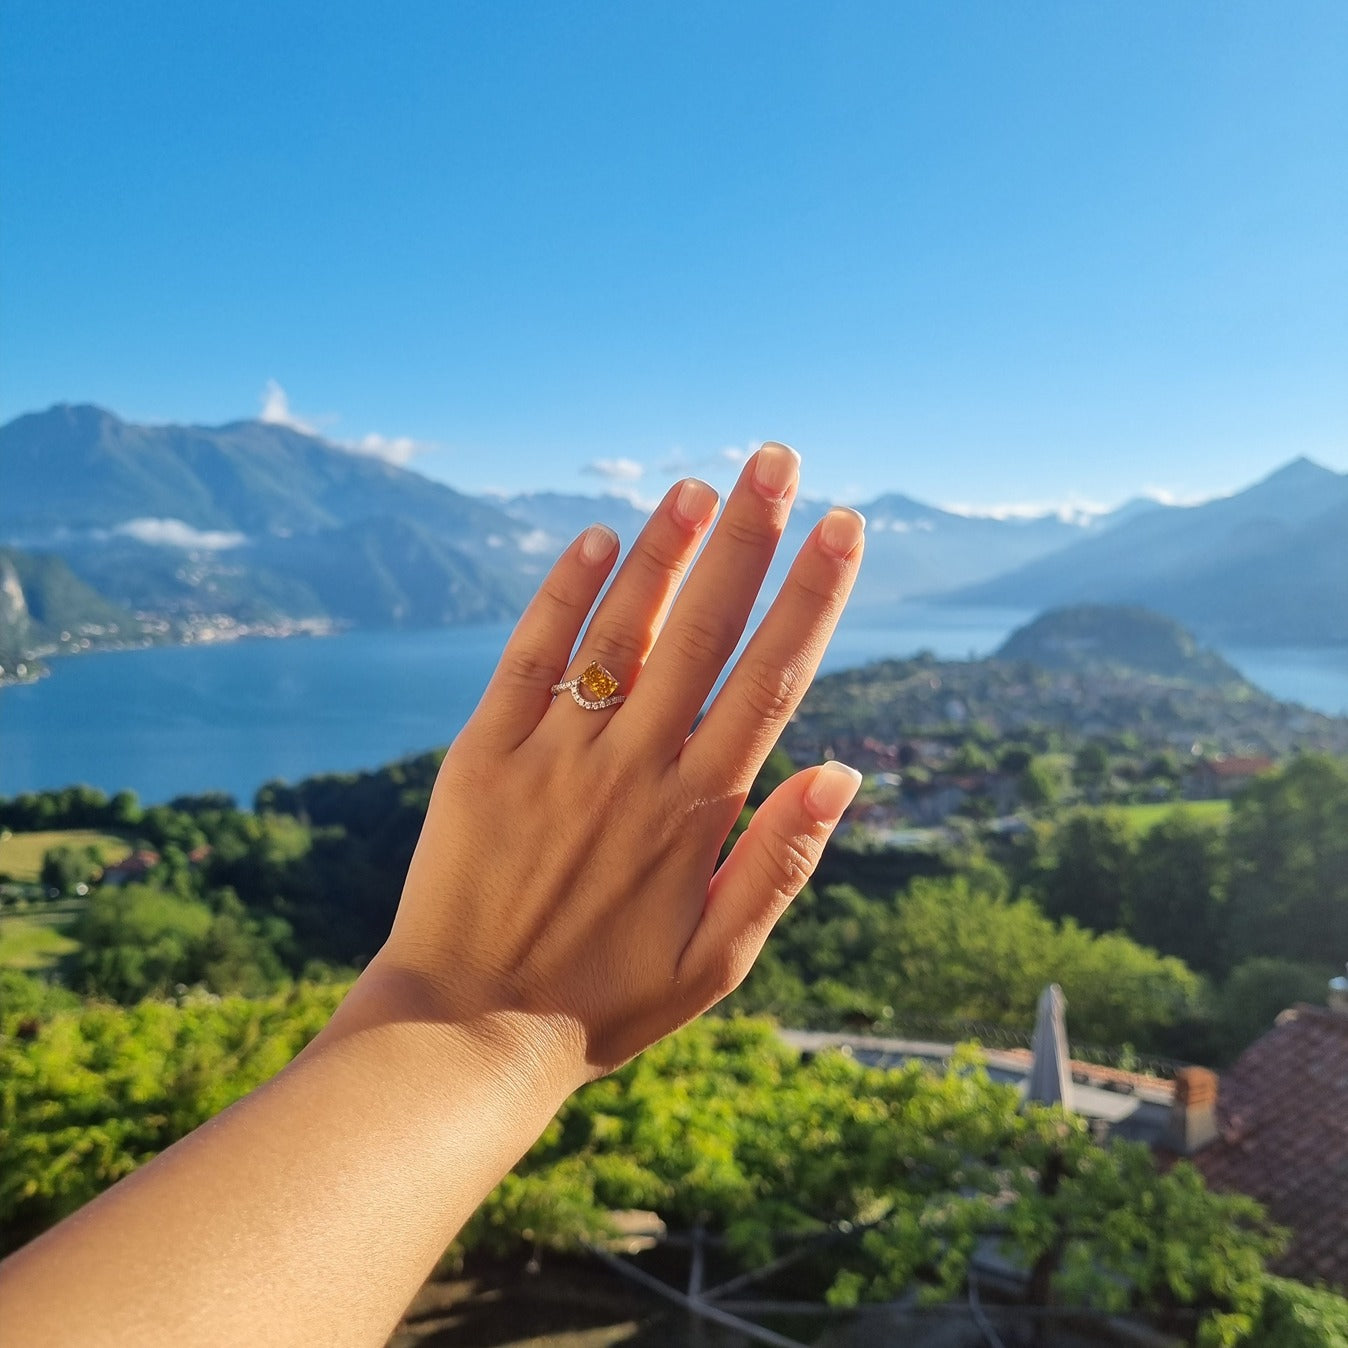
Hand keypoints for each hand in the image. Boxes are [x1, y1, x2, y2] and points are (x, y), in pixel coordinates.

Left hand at [363, 444, 864, 1085]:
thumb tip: (845, 771)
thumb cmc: (606, 999)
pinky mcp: (485, 754)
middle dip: (749, 540)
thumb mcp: (718, 960)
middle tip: (779, 461)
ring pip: (620, 630)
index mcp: (697, 813)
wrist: (470, 1029)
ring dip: (663, 551)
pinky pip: (529, 658)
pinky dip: (562, 597)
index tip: (841, 527)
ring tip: (700, 486)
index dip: (810, 597)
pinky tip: (594, 541)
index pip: (770, 680)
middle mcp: (632, 769)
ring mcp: (555, 756)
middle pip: (703, 631)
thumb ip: (781, 863)